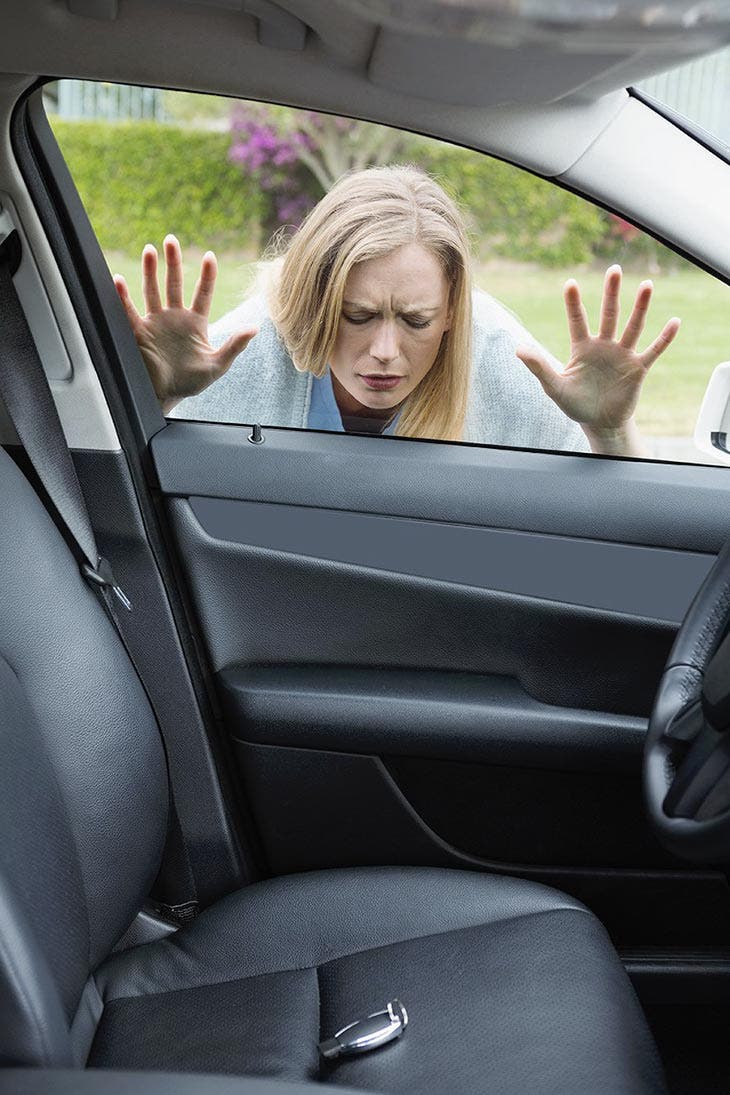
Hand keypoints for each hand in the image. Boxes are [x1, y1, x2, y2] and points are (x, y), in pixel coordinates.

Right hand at [114, 234, 256, 413]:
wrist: (167, 396)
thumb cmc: (192, 382)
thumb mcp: (217, 365)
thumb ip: (235, 345)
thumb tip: (255, 328)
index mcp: (196, 322)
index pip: (203, 292)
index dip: (207, 275)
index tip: (209, 256)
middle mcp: (175, 317)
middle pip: (175, 283)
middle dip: (173, 262)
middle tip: (171, 240)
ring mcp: (156, 322)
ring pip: (152, 290)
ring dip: (150, 271)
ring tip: (149, 250)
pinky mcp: (139, 332)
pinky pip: (129, 311)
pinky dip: (123, 296)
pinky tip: (118, 280)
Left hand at [516, 265, 680, 454]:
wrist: (599, 423)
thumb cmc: (575, 404)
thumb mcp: (554, 387)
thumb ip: (538, 366)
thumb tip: (518, 348)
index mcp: (582, 348)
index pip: (577, 320)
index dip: (573, 303)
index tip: (570, 283)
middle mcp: (603, 345)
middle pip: (608, 314)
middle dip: (611, 293)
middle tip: (614, 269)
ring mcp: (622, 355)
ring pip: (633, 326)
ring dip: (640, 307)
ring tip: (646, 284)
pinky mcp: (637, 368)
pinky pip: (653, 350)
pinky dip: (664, 338)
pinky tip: (674, 322)